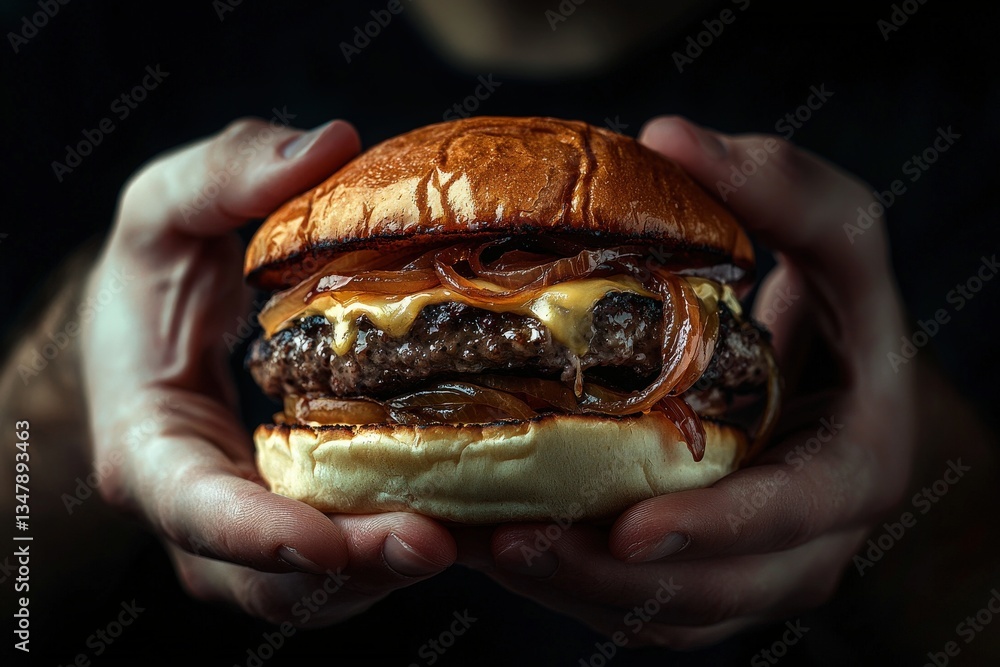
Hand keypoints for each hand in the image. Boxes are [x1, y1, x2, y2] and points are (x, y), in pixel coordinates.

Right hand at [81, 118, 455, 625]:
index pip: (194, 510)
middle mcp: (202, 511)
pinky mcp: (300, 524)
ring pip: (317, 590)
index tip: (326, 541)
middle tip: (437, 541)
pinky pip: (348, 563)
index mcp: (152, 447)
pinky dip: (402, 552)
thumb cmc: (151, 282)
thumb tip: (327, 144)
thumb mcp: (165, 212)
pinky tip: (472, 518)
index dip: (256, 535)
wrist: (152, 341)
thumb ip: (226, 173)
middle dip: (349, 570)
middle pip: (269, 579)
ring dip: (390, 573)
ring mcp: (253, 530)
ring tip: (475, 537)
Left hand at [468, 116, 915, 647]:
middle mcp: (807, 536)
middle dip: (612, 578)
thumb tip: (666, 137)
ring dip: (574, 589)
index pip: (795, 513)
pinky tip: (501, 538)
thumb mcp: (836, 237)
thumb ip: (779, 187)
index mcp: (855, 464)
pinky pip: (638, 603)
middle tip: (512, 544)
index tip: (628, 525)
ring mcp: (753, 565)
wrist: (836, 375)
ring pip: (665, 610)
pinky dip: (572, 583)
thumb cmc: (838, 304)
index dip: (717, 528)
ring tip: (483, 545)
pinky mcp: (703, 570)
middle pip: (715, 588)